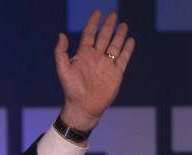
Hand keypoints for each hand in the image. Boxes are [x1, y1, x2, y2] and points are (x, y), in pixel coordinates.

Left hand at [54, 10, 135, 130]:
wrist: (84, 107)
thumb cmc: (71, 90)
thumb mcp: (63, 69)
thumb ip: (61, 52)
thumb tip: (61, 34)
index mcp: (83, 55)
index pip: (89, 34)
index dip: (93, 22)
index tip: (97, 12)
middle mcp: (96, 57)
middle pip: (103, 37)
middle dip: (108, 25)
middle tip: (113, 14)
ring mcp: (107, 64)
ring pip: (115, 45)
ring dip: (119, 35)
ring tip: (123, 24)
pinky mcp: (116, 73)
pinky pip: (123, 58)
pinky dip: (127, 49)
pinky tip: (130, 40)